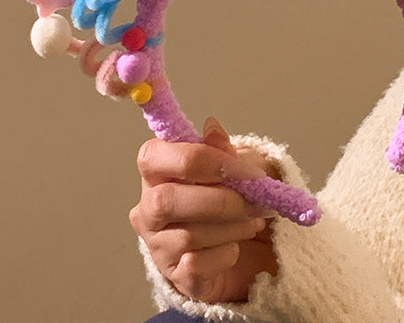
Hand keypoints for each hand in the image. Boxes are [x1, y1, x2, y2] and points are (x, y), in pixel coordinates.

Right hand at [129, 118, 278, 303]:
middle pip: (168, 199)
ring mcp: (156, 244)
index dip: (205, 161)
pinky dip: (227, 254)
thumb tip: (212, 127)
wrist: (240, 249)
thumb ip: (221, 149)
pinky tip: (234, 246)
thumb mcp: (231, 167)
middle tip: (256, 202)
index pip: (158, 157)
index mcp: (156, 170)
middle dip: (221, 201)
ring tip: (251, 221)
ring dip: (232, 227)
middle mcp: (147, 208)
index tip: (244, 171)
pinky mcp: (173, 276)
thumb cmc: (226, 198)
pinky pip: (198, 265)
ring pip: (188, 235)